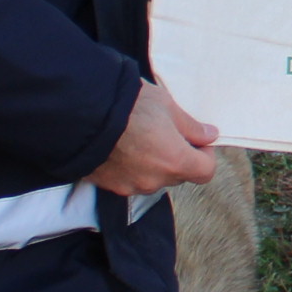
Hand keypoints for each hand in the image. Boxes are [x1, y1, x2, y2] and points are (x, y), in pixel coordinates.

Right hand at [90, 78, 218, 194]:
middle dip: (178, 157)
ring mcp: (132, 186)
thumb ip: (191, 126)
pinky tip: (122, 148)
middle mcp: (156, 180)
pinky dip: (133, 168)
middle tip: (166, 133)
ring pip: (154, 178)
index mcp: (176, 161)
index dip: (205, 155)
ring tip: (140, 138)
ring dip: (154, 164)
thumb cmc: (128, 105)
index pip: (205, 172)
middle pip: (179, 175)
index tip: (197, 139)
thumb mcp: (167, 106)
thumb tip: (209, 136)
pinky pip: (132, 180)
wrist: (83, 114)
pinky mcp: (111, 186)